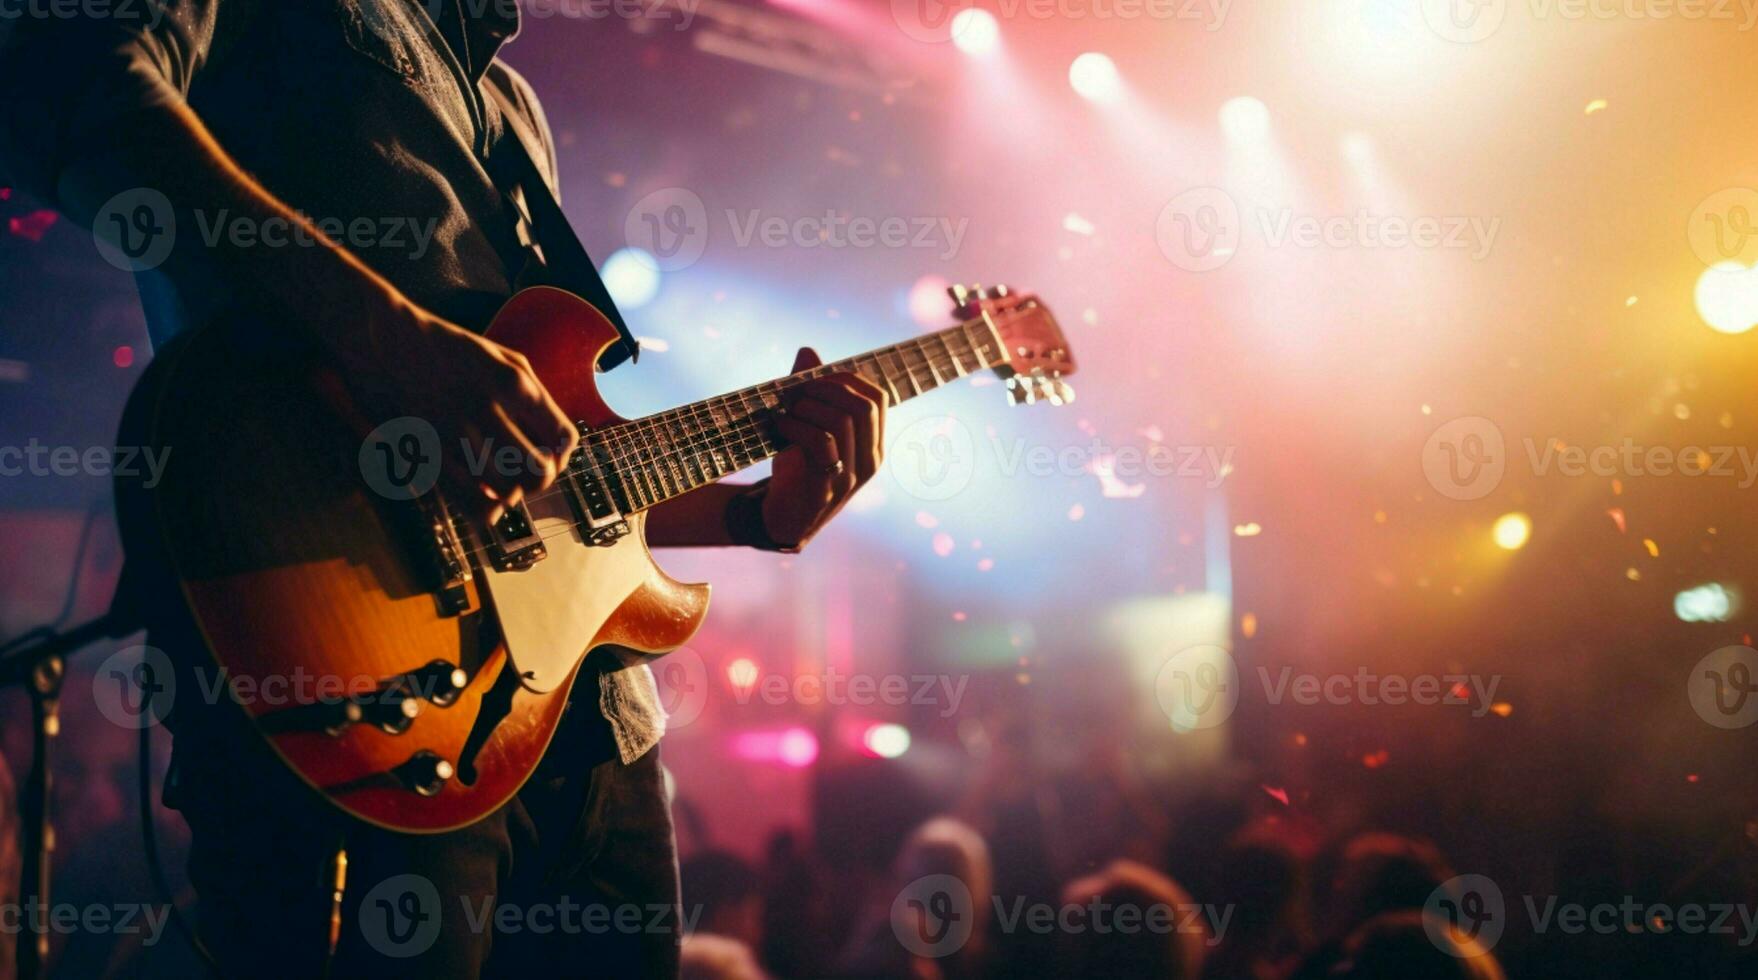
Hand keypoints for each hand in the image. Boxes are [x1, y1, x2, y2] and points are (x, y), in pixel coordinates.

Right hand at [353, 287, 578, 525]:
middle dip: (540, 479)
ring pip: (504, 492)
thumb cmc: (457, 350)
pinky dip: (484, 507)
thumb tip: (557, 446)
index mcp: (513, 383)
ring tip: (504, 479)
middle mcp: (486, 408)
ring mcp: (453, 432)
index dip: (563, 454)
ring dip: (510, 493)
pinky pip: (467, 501)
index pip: (563, 437)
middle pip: (538, 472)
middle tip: (528, 472)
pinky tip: (483, 493)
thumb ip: (538, 399)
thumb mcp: (508, 359)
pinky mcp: (426, 451)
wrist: (392, 339)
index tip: (553, 454)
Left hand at [763, 347, 888, 548]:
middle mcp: (869, 462)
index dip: (847, 379)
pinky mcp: (824, 490)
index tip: (814, 378)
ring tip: (785, 413)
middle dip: (825, 389)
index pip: (878, 398)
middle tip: (795, 392)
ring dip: (806, 408)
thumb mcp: (808, 426)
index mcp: (873, 445)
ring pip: (840, 422)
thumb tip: (808, 352)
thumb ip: (811, 391)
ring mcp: (850, 478)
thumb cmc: (798, 468)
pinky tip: (780, 428)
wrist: (783, 519)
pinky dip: (796, 427)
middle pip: (862, 406)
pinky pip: (819, 444)